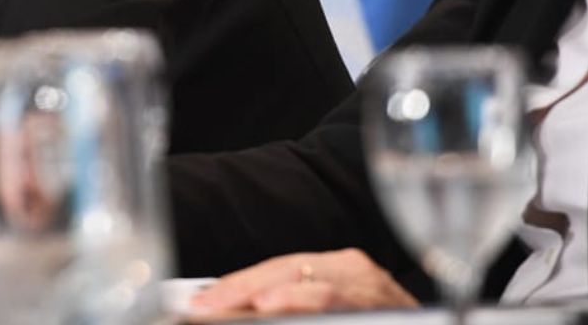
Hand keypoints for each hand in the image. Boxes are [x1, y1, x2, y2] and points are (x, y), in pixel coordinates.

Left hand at [190, 249, 417, 316]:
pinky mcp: (389, 308)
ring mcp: (375, 288)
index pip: (278, 268)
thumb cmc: (372, 320)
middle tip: (203, 306)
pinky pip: (338, 298)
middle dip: (241, 288)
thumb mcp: (328, 309)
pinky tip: (274, 303)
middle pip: (288, 268)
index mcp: (339, 269)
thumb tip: (235, 314)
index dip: (236, 285)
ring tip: (238, 306)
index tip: (198, 302)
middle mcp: (358, 271)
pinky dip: (305, 300)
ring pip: (314, 283)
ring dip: (270, 295)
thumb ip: (293, 308)